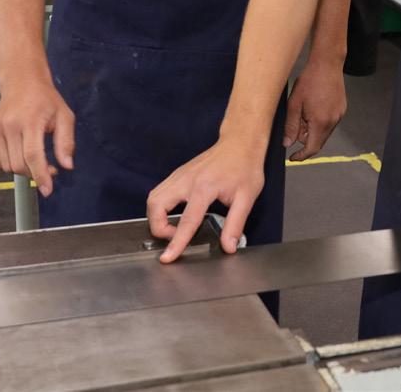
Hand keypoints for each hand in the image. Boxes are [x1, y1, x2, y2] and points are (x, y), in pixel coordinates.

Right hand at [0, 73, 74, 196]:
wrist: (23, 82)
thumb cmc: (45, 99)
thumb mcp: (65, 116)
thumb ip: (66, 142)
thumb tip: (67, 165)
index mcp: (30, 120)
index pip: (33, 155)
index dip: (41, 175)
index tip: (48, 190)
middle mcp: (10, 126)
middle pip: (19, 165)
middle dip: (35, 173)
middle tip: (49, 167)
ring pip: (8, 166)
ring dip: (23, 169)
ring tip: (35, 156)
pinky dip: (10, 164)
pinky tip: (21, 151)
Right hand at [147, 135, 265, 262]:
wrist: (240, 142)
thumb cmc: (245, 167)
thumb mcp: (247, 197)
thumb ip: (235, 224)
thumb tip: (228, 247)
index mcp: (204, 187)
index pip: (186, 221)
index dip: (176, 242)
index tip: (167, 257)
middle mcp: (187, 179)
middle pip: (156, 205)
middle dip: (158, 227)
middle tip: (174, 237)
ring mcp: (180, 174)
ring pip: (153, 197)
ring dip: (156, 217)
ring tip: (174, 227)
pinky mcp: (178, 173)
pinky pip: (159, 191)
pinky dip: (160, 207)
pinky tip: (174, 214)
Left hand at [283, 56, 346, 160]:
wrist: (327, 64)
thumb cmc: (309, 81)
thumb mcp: (294, 104)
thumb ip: (291, 126)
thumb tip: (288, 144)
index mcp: (320, 122)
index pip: (312, 148)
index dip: (301, 155)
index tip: (292, 157)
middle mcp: (333, 121)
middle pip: (318, 141)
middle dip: (305, 137)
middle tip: (296, 122)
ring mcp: (339, 115)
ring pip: (324, 132)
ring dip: (313, 129)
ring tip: (305, 110)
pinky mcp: (342, 109)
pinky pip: (330, 122)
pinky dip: (320, 121)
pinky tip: (314, 106)